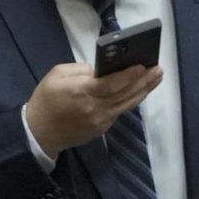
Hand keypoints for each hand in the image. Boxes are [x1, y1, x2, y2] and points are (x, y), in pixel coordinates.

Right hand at [23, 60, 162, 159]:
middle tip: (158, 69)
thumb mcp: (56, 75)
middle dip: (143, 81)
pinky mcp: (102, 128)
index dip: (128, 75)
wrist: (40, 132)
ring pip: (127, 104)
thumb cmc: (46, 99)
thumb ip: (79, 70)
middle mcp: (95, 107)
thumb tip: (100, 70)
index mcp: (81, 91)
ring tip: (155, 78)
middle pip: (124, 93)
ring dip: (143, 91)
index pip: (111, 83)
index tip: (143, 66)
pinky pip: (119, 111)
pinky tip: (138, 91)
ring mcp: (101, 120)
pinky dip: (130, 100)